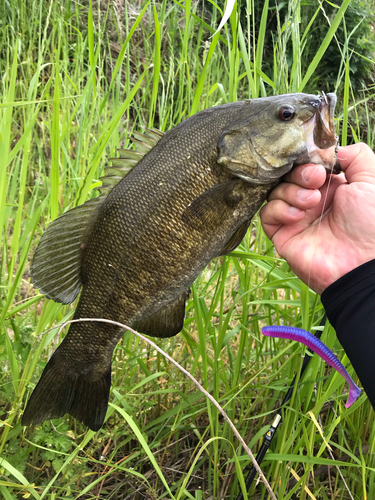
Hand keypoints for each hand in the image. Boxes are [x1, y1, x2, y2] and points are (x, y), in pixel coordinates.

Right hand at [260, 143, 374, 293]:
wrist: (363, 262)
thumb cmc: (372, 223)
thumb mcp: (373, 180)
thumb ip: (356, 156)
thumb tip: (333, 149)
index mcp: (332, 188)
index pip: (307, 165)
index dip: (308, 161)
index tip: (319, 166)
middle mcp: (312, 202)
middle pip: (288, 176)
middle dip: (299, 174)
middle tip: (315, 180)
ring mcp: (296, 219)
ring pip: (275, 192)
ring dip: (290, 191)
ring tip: (311, 202)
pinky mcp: (283, 235)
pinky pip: (267, 215)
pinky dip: (279, 210)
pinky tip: (298, 215)